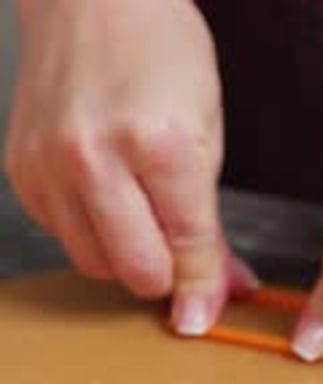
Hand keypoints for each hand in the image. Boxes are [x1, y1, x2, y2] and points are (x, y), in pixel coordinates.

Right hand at [5, 0, 255, 332]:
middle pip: (137, 274)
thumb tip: (221, 289)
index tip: (202, 316)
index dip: (203, 291)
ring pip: (96, 266)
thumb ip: (209, 223)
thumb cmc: (158, 50)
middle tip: (177, 248)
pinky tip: (105, 194)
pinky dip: (91, 231)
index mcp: (157, 144)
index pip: (187, 250)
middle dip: (166, 273)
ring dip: (125, 256)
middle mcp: (94, 159)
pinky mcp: (23, 174)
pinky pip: (63, 237)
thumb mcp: (208, 132)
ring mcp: (50, 168)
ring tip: (139, 211)